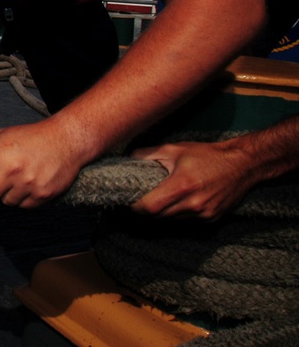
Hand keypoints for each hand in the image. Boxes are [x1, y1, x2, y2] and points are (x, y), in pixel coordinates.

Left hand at [0, 121, 86, 207]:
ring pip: (5, 202)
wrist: (67, 140)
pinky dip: (23, 198)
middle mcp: (13, 169)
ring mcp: (29, 184)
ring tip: (16, 180)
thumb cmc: (32, 136)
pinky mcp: (42, 194)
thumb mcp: (2, 133)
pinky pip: (23, 206)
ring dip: (7, 194)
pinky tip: (28, 184)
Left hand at [129, 140, 254, 219]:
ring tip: (158, 198)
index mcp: (182, 185)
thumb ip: (147, 154)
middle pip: (158, 217)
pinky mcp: (211, 219)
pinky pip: (186, 221)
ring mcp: (204, 214)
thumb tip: (128, 158)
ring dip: (161, 212)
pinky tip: (177, 201)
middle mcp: (193, 204)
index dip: (136, 206)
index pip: (150, 207)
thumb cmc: (207, 155)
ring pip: (171, 220)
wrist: (242, 165)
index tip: (130, 199)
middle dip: (145, 210)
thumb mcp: (174, 149)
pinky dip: (177, 213)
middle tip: (140, 198)